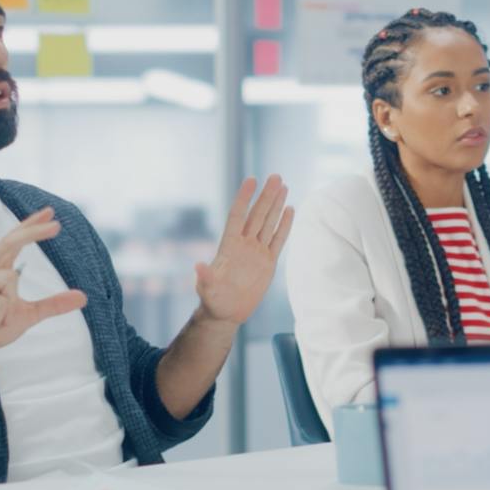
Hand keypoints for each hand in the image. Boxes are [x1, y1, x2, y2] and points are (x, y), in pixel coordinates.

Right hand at [0, 207, 87, 375]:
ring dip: (8, 307)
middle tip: (57, 225)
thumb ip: (53, 304)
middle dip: (33, 232)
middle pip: (10, 241)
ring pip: (10, 279)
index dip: (31, 225)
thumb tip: (83, 297)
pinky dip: (0, 318)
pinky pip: (0, 302)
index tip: (50, 212)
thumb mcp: (28, 315)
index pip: (14, 240)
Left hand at [194, 175, 292, 325]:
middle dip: (266, 195)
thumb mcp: (207, 290)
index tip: (251, 179)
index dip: (244, 198)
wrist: (227, 313)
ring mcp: (257, 252)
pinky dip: (284, 225)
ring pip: (268, 223)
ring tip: (283, 185)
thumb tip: (198, 266)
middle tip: (276, 176)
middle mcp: (244, 244)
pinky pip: (278, 240)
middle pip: (257, 215)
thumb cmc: (213, 301)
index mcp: (229, 246)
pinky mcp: (268, 262)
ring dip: (276, 204)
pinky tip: (290, 210)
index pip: (238, 216)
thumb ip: (205, 278)